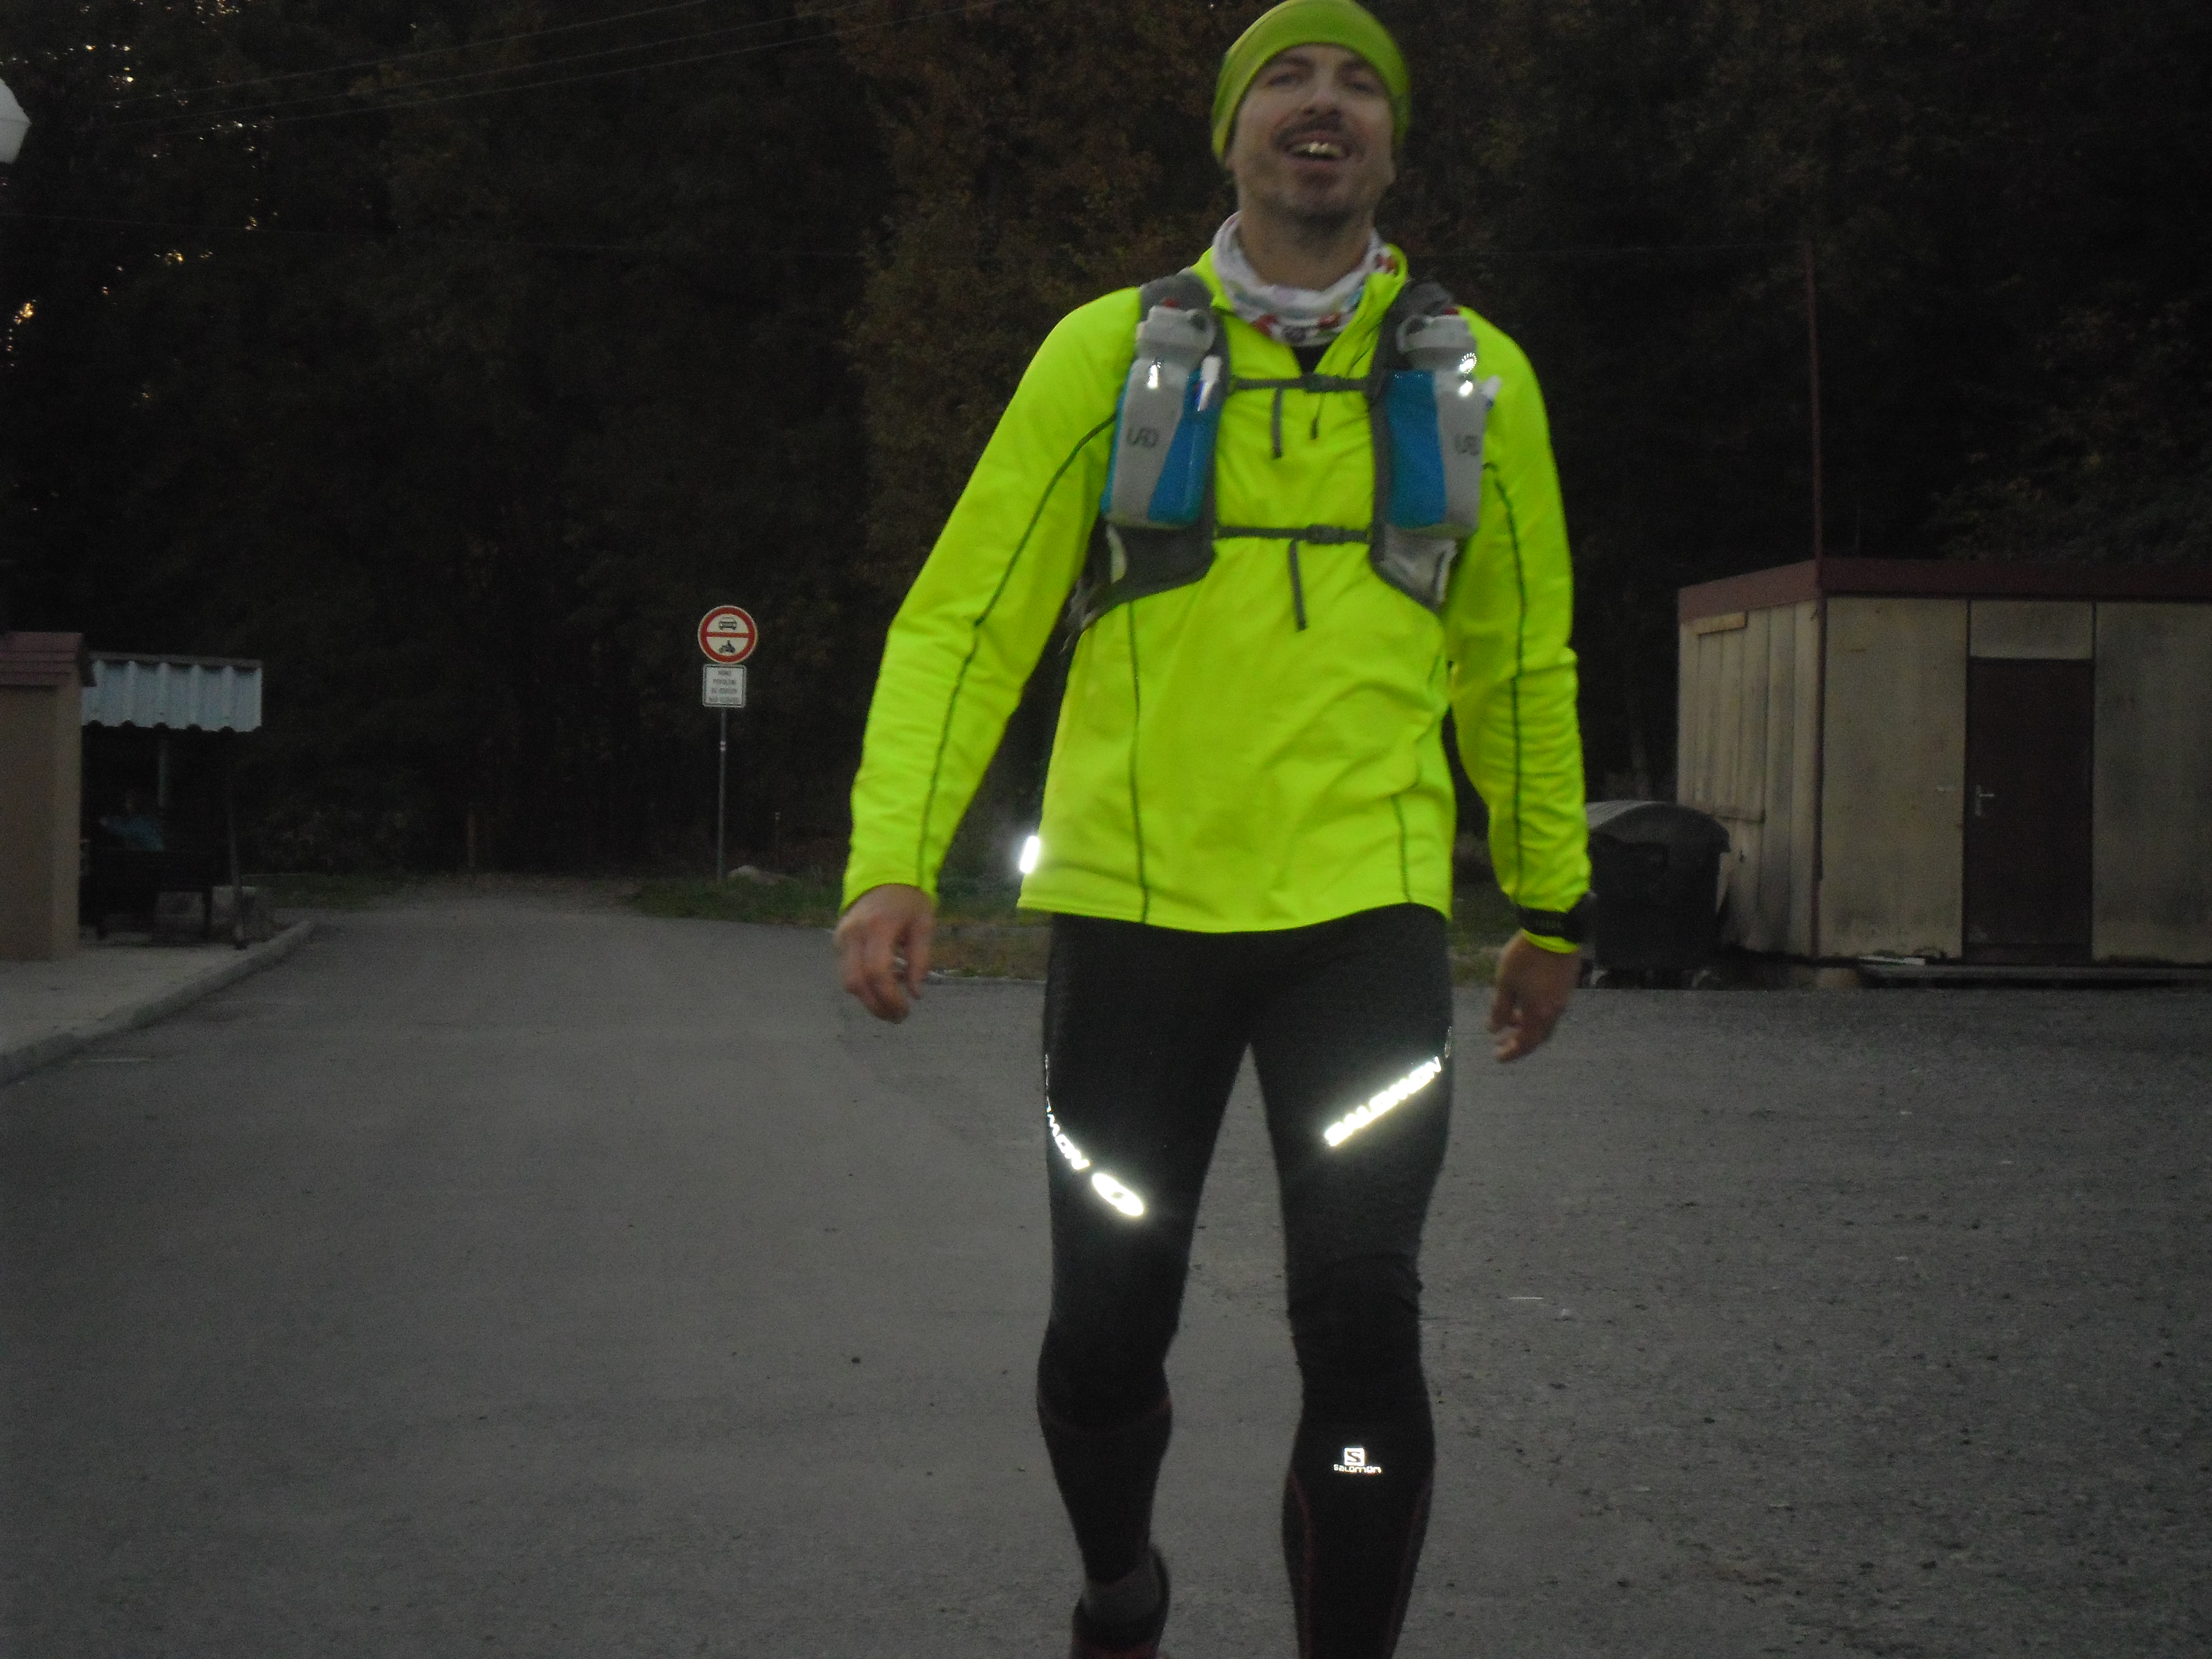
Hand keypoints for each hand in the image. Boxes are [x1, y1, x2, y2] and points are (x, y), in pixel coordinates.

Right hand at [834, 883, 934, 1022]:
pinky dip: (862, 986)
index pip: (878, 972)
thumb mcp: (924, 926)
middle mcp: (854, 933)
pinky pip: (845, 971)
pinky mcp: (837, 941)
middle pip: (856, 982)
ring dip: (868, 1000)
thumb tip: (916, 994)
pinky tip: (879, 989)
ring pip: (847, 981)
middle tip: (896, 1017)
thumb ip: (920, 960)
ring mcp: (842, 937)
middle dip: (876, 1006)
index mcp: (879, 927)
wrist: (882, 876)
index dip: (890, 997)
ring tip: (889, 1008)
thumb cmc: (908, 901)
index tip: (905, 1010)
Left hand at [1487, 933, 1580, 1061]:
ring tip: (1509, 1018)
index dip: (1511, 1052)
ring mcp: (1564, 999)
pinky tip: (1525, 1001)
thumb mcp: (1505, 983)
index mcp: (1539, 1014)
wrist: (1554, 931)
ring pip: (1545, 1022)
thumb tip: (1493, 1030)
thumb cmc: (1525, 958)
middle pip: (1538, 1036)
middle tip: (1503, 1042)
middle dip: (1520, 1042)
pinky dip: (1536, 1013)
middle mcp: (1555, 1011)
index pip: (1526, 1043)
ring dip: (1527, 1025)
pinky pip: (1551, 1009)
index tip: (1497, 1056)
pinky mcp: (1568, 986)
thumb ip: (1499, 1009)